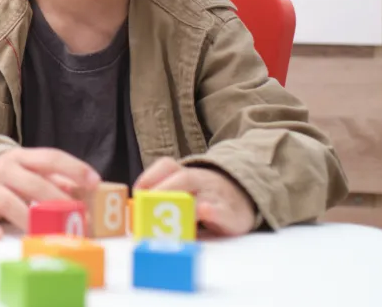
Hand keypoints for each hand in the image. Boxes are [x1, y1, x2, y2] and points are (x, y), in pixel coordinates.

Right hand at [0, 148, 100, 239]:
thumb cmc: (6, 174)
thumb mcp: (27, 168)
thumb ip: (53, 178)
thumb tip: (85, 192)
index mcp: (22, 157)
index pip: (51, 158)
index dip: (74, 168)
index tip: (95, 182)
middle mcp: (4, 169)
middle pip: (33, 183)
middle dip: (57, 200)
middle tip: (77, 218)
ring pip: (8, 202)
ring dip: (28, 218)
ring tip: (44, 232)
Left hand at [134, 157, 256, 236]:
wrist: (244, 197)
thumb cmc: (205, 197)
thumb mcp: (185, 191)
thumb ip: (163, 198)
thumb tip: (136, 213)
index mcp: (186, 175)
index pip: (167, 166)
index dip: (150, 176)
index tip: (137, 191)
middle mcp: (202, 181)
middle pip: (184, 178)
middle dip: (164, 190)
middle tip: (148, 205)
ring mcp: (218, 195)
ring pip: (204, 193)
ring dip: (184, 201)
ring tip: (169, 212)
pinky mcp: (233, 214)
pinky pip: (223, 211)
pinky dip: (213, 212)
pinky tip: (204, 212)